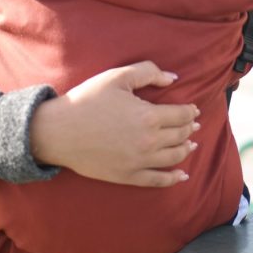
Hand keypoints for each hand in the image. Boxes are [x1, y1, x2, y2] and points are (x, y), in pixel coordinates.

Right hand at [29, 62, 198, 186]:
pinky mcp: (128, 176)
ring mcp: (139, 162)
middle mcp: (148, 141)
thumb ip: (148, 72)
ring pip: (174, 157)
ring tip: (192, 143)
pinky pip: (158, 180)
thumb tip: (173, 78)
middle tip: (193, 124)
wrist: (58, 131)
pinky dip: (174, 178)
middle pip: (180, 135)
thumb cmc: (87, 100)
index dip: (190, 111)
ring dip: (186, 149)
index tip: (193, 109)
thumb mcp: (117, 77)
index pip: (181, 115)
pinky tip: (182, 174)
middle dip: (190, 128)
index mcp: (148, 116)